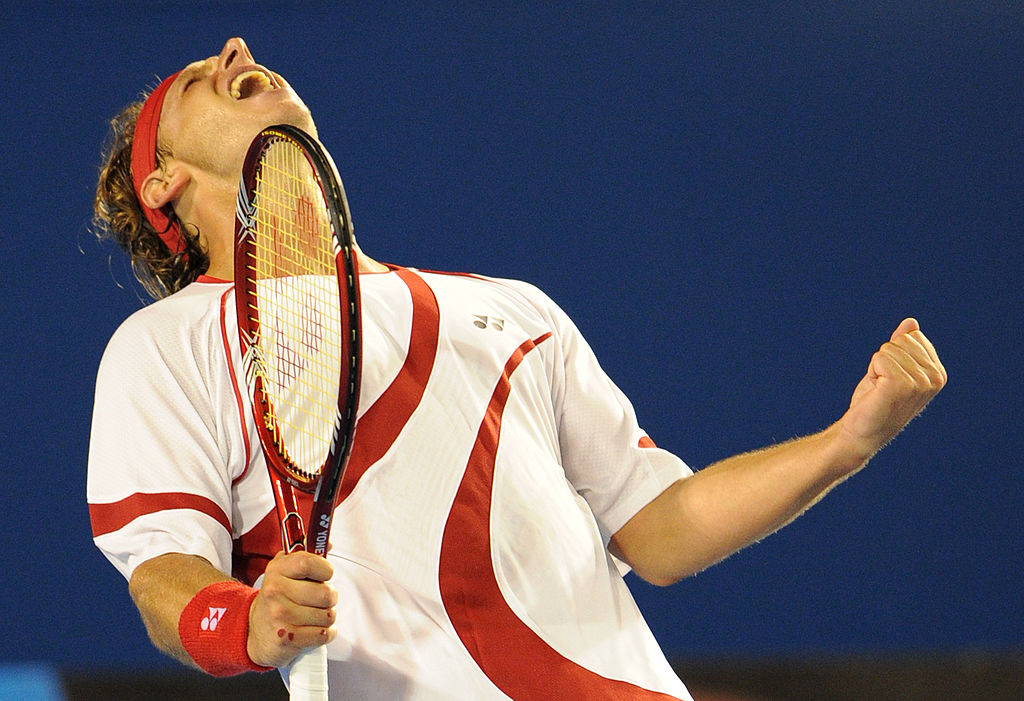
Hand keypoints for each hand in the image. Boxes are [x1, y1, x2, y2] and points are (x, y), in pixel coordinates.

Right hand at [246, 551, 337, 667]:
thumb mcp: (284, 570)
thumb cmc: (277, 598)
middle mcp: (276, 591)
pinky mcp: (287, 638)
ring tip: (313, 615)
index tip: (325, 574)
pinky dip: (325, 633)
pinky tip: (313, 629)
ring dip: (326, 617)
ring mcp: (280, 616)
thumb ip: (306, 554)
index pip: (309, 562)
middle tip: (319, 599)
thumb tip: (328, 543)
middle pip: (325, 593)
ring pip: (328, 615)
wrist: (253, 631)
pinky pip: (324, 634)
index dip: (325, 569)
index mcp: (277, 570)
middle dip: (330, 597)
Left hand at [838, 318, 946, 462]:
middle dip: (884, 359)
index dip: (893, 354)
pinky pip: (880, 358)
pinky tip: (876, 390)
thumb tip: (911, 322)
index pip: (911, 336)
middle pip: (900, 341)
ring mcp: (920, 383)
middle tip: (882, 384)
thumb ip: (903, 346)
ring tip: (879, 389)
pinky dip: (871, 372)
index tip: (890, 377)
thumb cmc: (875, 400)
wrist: (861, 431)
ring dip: (876, 368)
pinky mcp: (901, 386)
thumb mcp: (892, 368)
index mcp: (937, 372)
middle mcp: (934, 378)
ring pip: (887, 349)